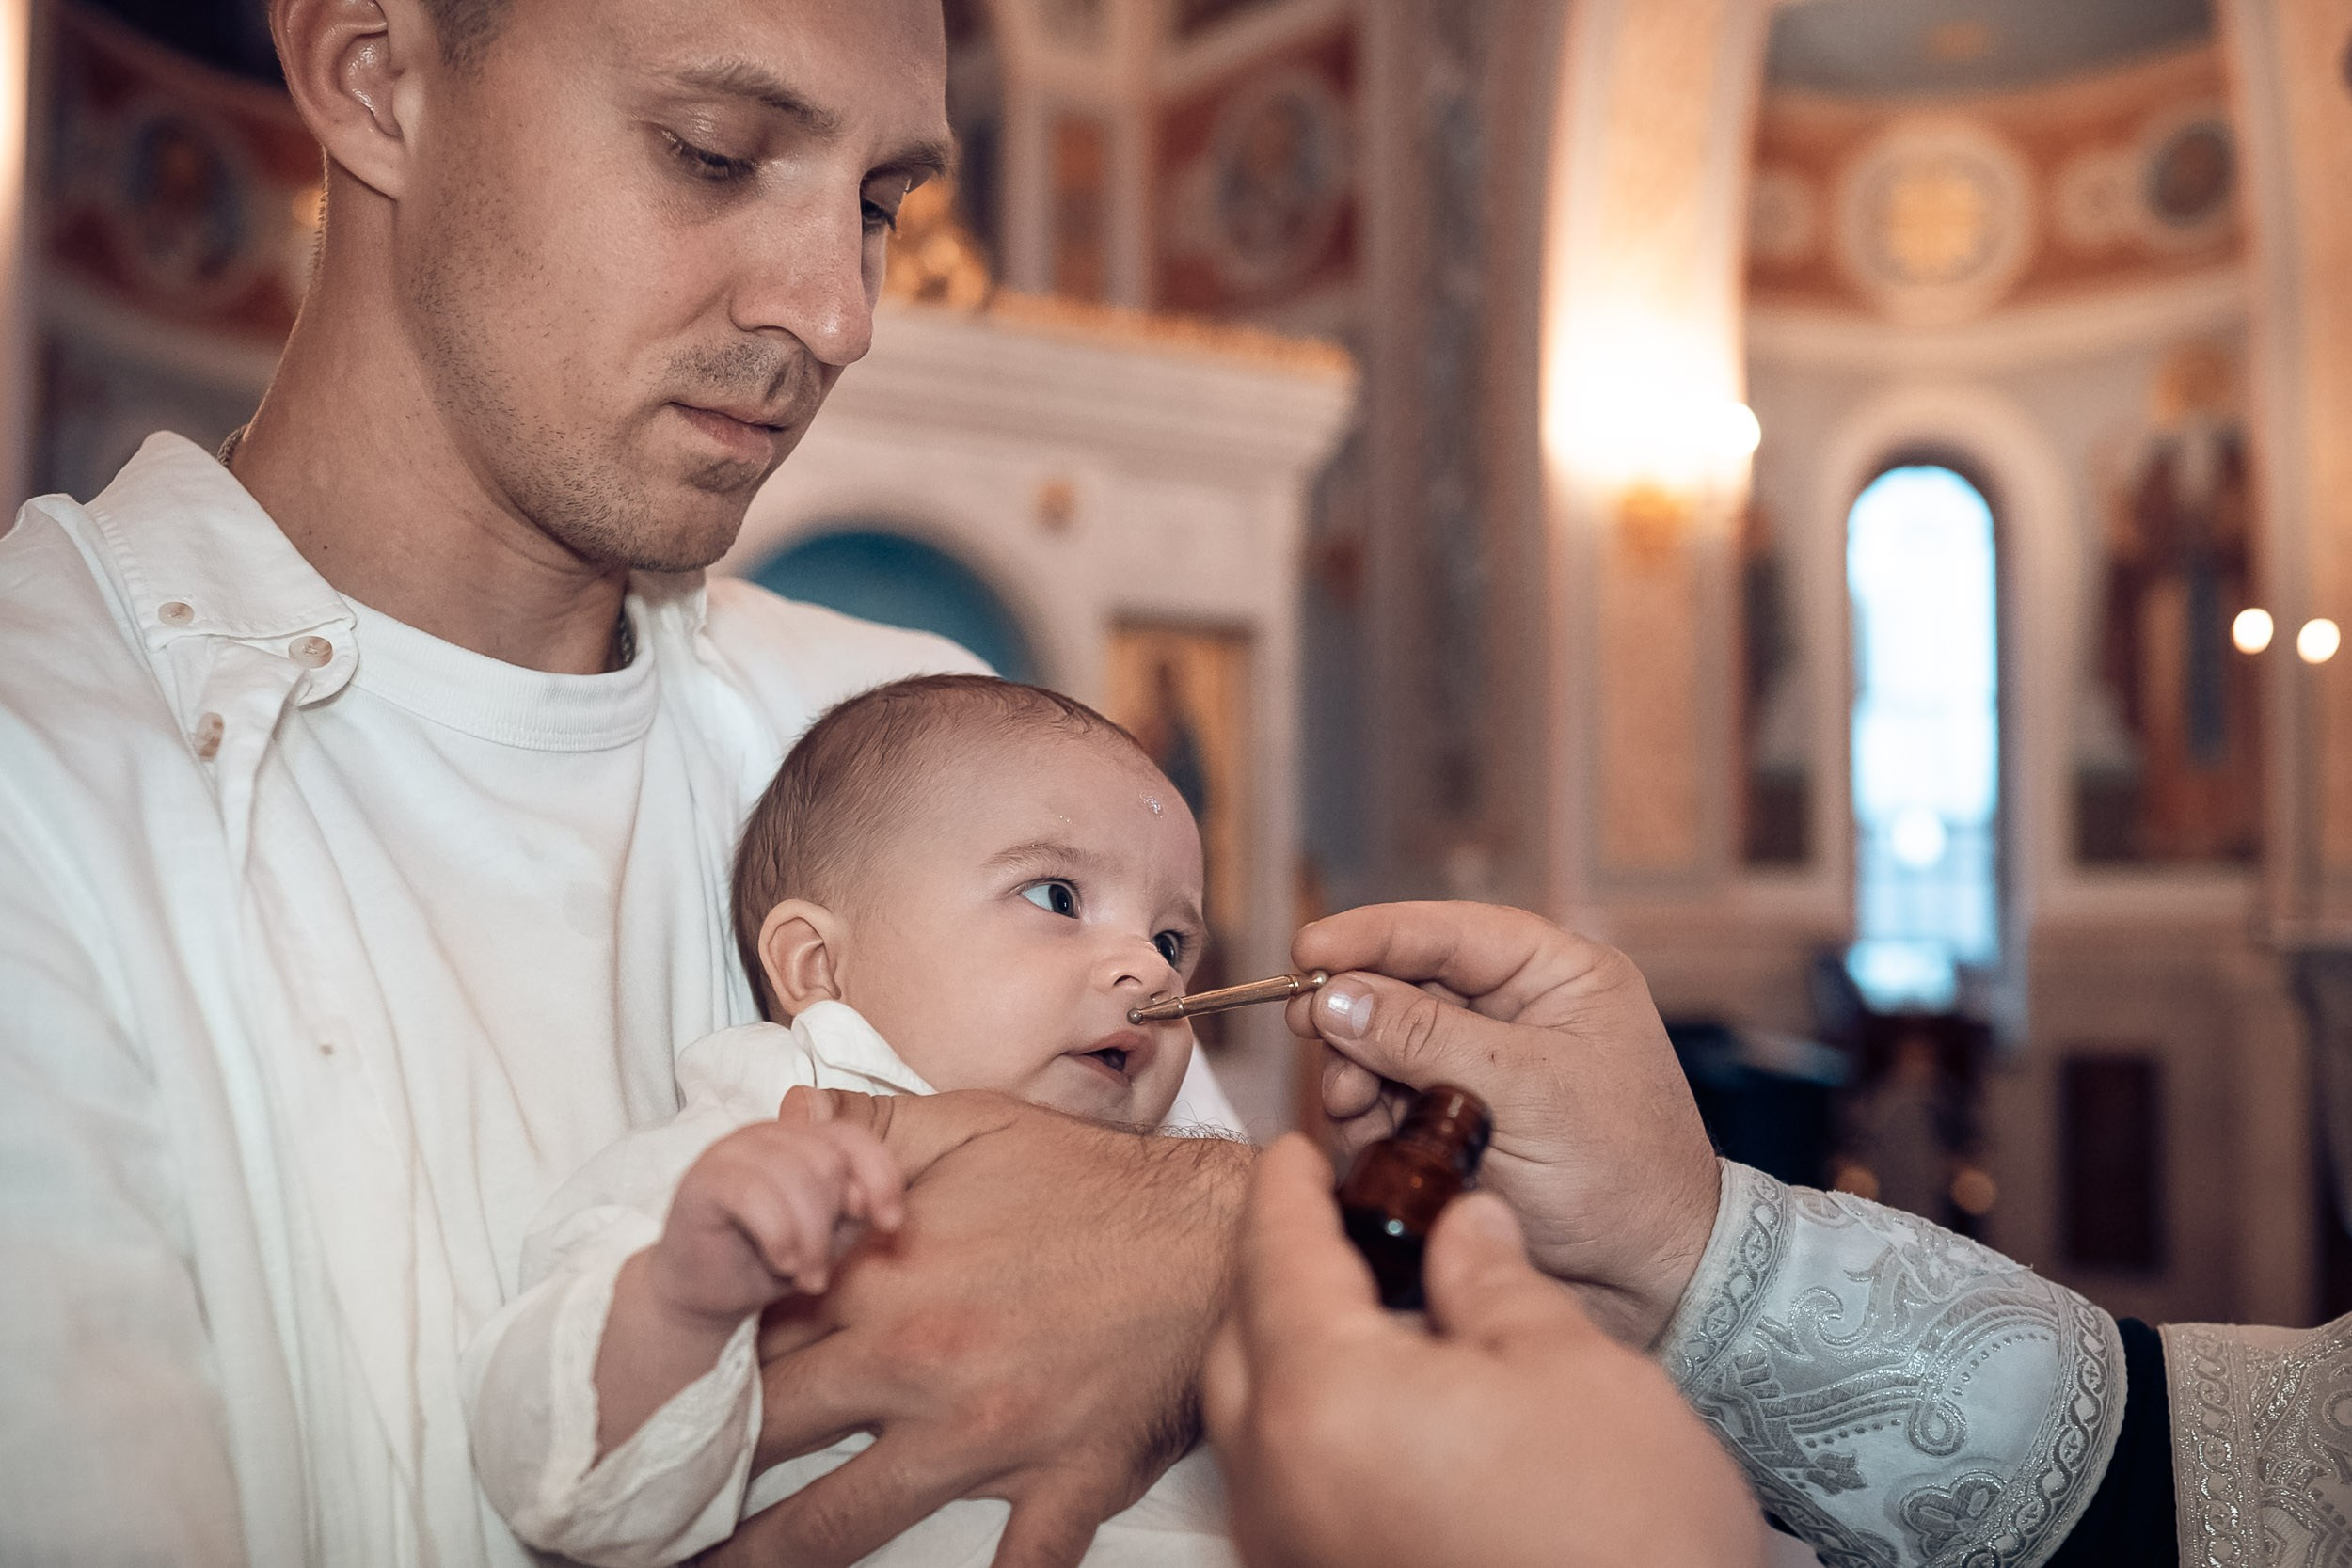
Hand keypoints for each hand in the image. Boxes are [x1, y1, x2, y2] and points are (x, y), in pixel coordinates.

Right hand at [648, 1117, 905, 1321]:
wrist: (707, 1294)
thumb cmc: (771, 1259)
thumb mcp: (830, 1237)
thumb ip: (852, 1210)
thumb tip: (863, 1197)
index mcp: (803, 1139)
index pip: (855, 1137)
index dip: (881, 1177)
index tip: (891, 1224)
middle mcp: (769, 1134)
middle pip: (827, 1162)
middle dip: (832, 1226)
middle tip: (820, 1273)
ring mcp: (732, 1150)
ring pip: (795, 1177)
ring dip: (808, 1240)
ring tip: (804, 1276)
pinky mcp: (702, 1178)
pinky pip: (755, 1194)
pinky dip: (778, 1235)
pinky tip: (780, 1262)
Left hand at [704, 1087, 1251, 1567]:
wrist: (1216, 1236)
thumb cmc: (1096, 1182)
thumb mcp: (972, 1123)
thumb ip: (865, 1124)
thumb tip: (782, 1114)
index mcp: (888, 1278)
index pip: (756, 1331)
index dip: (703, 1360)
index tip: (663, 1387)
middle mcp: (919, 1366)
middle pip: (773, 1435)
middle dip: (703, 1466)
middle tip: (647, 1498)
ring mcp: (986, 1439)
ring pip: (842, 1523)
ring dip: (769, 1555)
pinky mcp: (1059, 1486)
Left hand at [1205, 1136, 1763, 1567]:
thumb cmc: (1622, 1536)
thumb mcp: (1570, 1366)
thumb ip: (1492, 1278)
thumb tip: (1464, 1224)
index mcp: (1325, 1399)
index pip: (1276, 1259)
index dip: (1285, 1190)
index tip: (1293, 1151)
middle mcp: (1280, 1481)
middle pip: (1239, 1338)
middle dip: (1274, 1268)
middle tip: (1330, 1219)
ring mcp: (1290, 1548)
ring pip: (1252, 1418)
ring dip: (1287, 1348)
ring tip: (1364, 1305)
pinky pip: (1283, 1481)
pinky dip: (1308, 1422)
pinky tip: (1380, 1401)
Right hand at [1285, 901, 1717, 1346]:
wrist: (1649, 1282)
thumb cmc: (1622, 1175)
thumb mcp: (1524, 1092)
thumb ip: (1425, 1039)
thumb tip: (1335, 997)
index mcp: (1558, 977)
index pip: (1451, 931)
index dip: (1374, 934)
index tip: (1308, 950)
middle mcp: (1517, 1013)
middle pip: (1407, 983)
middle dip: (1357, 1010)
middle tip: (1308, 1028)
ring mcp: (1483, 1070)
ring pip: (1386, 1044)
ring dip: (1356, 1071)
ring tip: (1352, 1105)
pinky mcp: (1455, 1124)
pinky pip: (1388, 1101)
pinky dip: (1367, 1116)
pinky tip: (1369, 1140)